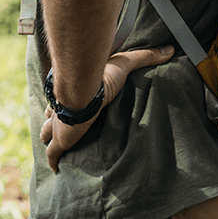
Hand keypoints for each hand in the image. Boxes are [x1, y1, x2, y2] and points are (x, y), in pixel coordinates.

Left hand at [40, 45, 174, 172]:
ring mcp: (58, 125)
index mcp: (73, 92)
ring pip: (48, 132)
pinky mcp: (60, 140)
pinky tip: (56, 168)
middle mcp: (62, 107)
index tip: (72, 105)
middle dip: (56, 120)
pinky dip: (54, 161)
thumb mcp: (125, 62)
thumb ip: (145, 56)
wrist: (83, 90)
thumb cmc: (99, 76)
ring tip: (59, 146)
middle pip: (53, 114)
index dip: (67, 101)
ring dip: (50, 137)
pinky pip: (53, 154)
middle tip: (64, 127)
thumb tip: (169, 50)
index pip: (66, 97)